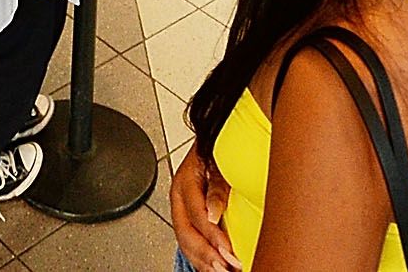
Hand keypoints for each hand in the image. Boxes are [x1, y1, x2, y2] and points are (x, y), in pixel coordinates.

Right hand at [169, 150, 238, 271]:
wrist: (211, 146)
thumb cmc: (217, 152)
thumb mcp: (219, 163)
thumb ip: (217, 187)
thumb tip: (213, 212)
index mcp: (184, 183)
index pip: (196, 215)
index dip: (212, 235)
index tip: (228, 251)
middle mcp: (179, 199)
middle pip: (186, 234)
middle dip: (206, 255)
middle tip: (224, 268)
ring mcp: (182, 211)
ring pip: (185, 243)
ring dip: (203, 261)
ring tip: (220, 271)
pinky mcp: (188, 220)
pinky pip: (189, 244)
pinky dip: (201, 259)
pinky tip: (212, 267)